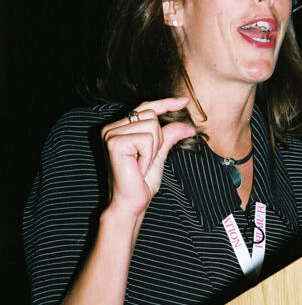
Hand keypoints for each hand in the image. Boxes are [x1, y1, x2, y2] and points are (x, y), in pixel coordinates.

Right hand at [101, 97, 194, 214]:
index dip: (166, 103)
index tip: (184, 101)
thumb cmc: (141, 183)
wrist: (131, 204)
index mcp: (119, 128)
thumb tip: (187, 124)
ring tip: (141, 164)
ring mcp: (111, 134)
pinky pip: (147, 138)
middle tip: (146, 160)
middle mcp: (112, 128)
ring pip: (152, 126)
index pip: (146, 107)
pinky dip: (149, 155)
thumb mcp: (159, 155)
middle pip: (151, 115)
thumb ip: (168, 137)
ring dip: (153, 149)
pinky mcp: (115, 142)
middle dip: (158, 139)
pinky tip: (138, 167)